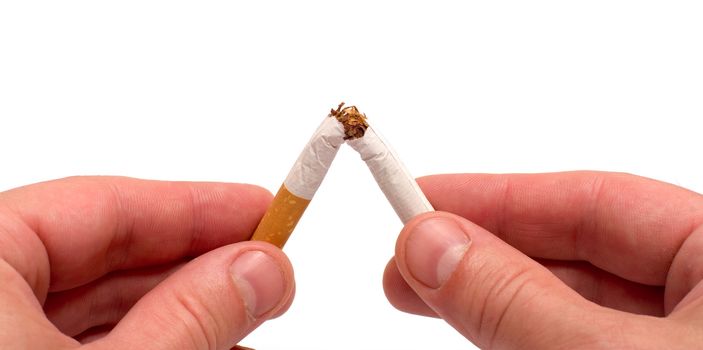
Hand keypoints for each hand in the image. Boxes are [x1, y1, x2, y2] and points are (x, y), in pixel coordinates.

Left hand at [0, 177, 293, 348]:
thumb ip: (188, 317)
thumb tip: (259, 268)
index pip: (102, 204)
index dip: (199, 208)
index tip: (267, 212)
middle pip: (104, 256)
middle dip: (196, 268)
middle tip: (267, 274)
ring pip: (95, 306)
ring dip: (181, 313)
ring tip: (246, 321)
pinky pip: (77, 344)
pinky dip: (145, 345)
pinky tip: (202, 347)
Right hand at [384, 171, 702, 348]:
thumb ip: (521, 302)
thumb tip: (432, 244)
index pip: (596, 200)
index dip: (498, 197)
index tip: (421, 197)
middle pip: (577, 253)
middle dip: (483, 253)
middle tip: (407, 259)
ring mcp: (686, 342)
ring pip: (573, 305)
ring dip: (494, 299)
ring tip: (426, 295)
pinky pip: (582, 344)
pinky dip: (523, 335)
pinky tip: (480, 328)